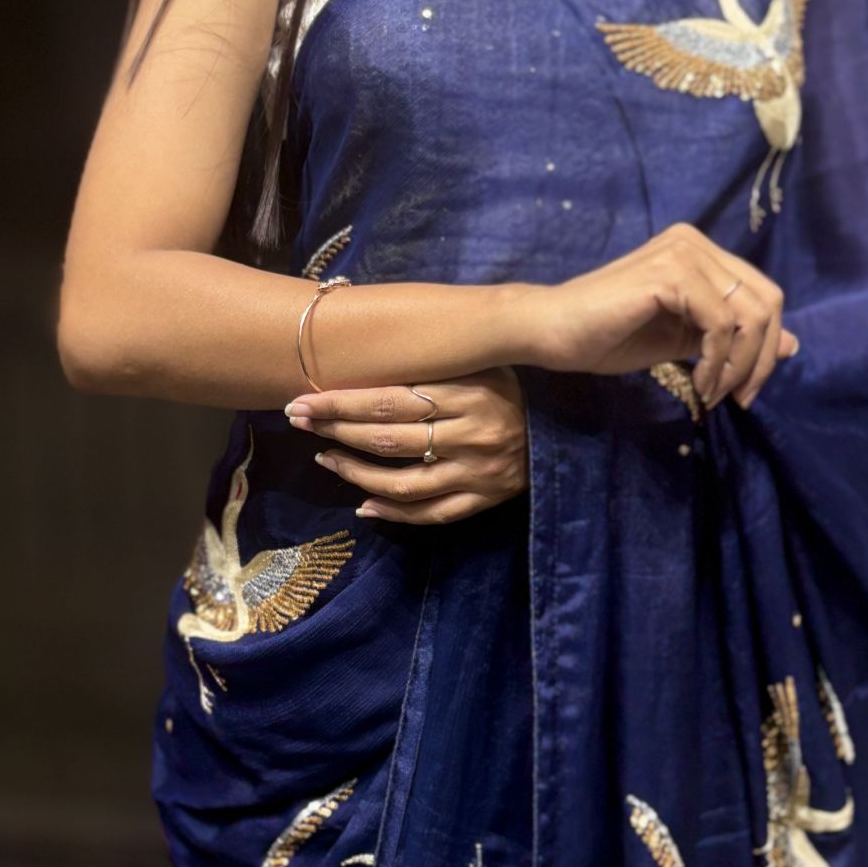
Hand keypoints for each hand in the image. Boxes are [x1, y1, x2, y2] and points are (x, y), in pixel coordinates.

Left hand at [284, 366, 526, 524]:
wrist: (568, 426)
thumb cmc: (512, 386)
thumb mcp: (481, 362)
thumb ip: (436, 363)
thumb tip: (370, 353)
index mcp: (468, 393)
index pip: (389, 401)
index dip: (340, 403)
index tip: (303, 401)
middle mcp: (471, 434)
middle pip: (388, 439)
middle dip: (335, 430)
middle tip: (299, 421)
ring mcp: (477, 472)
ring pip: (402, 482)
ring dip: (355, 473)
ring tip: (326, 460)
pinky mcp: (484, 499)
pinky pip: (431, 513)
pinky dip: (393, 512)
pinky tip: (363, 505)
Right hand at [529, 221, 797, 409]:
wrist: (553, 332)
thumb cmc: (608, 336)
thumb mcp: (684, 341)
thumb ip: (733, 338)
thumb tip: (794, 345)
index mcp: (700, 253)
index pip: (762, 295)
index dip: (766, 347)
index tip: (744, 391)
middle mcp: (696, 243)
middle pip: (767, 301)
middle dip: (761, 358)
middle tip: (739, 398)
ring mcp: (684, 252)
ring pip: (750, 315)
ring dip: (739, 366)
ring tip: (713, 394)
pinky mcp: (671, 273)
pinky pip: (721, 324)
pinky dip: (718, 362)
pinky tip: (700, 384)